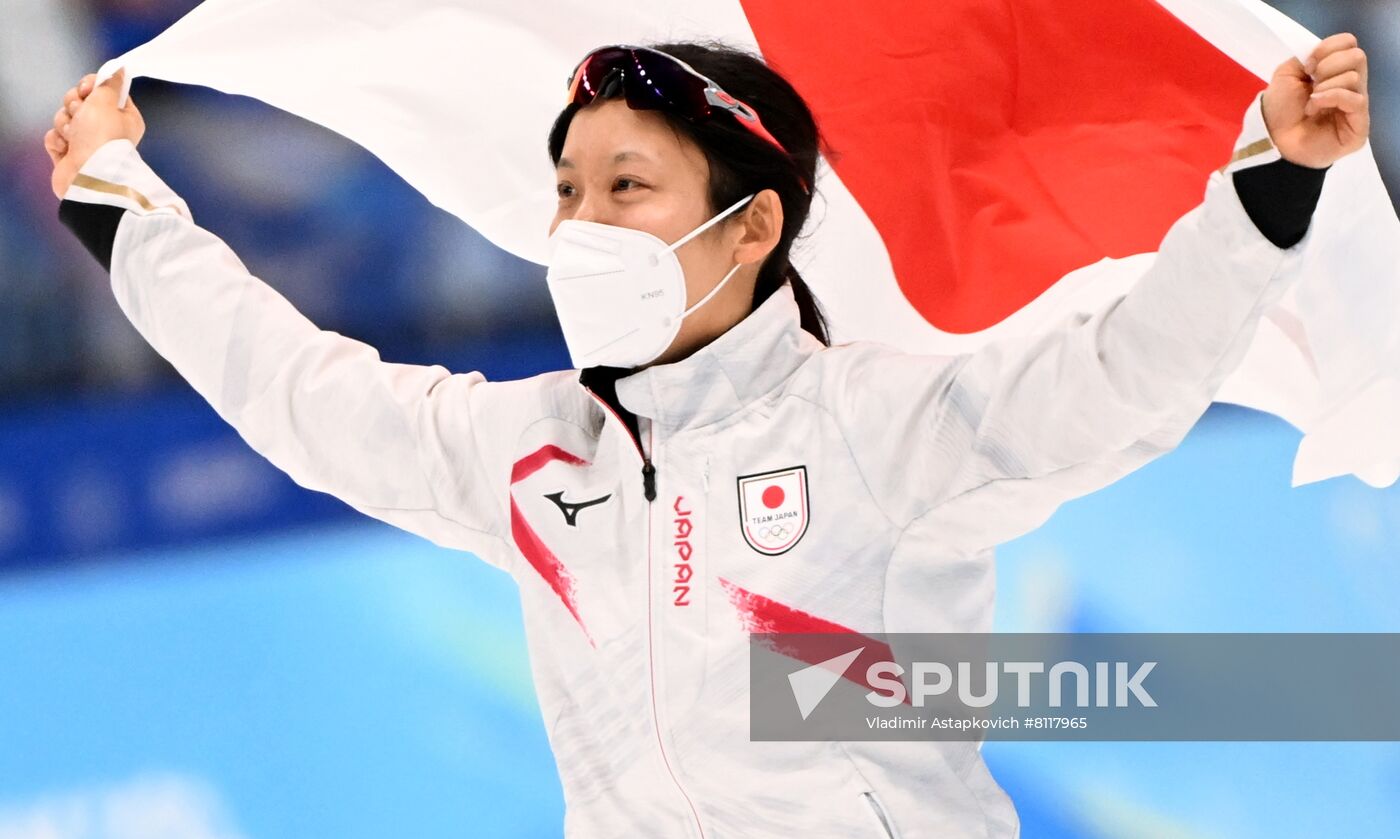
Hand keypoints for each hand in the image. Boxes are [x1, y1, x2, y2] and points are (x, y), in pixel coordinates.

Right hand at [44, 70, 145, 199]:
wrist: (88, 175)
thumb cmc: (102, 137)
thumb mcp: (107, 101)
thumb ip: (109, 83)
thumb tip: (120, 69)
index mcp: (123, 116)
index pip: (104, 90)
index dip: (91, 86)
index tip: (87, 89)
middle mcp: (106, 129)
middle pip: (80, 102)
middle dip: (75, 106)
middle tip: (81, 115)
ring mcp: (86, 142)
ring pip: (65, 118)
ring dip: (66, 124)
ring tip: (75, 137)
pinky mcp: (69, 154)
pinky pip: (55, 136)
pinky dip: (58, 140)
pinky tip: (67, 148)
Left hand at [1261, 33, 1369, 169]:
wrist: (1273, 140)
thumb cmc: (1280, 109)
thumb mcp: (1286, 74)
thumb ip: (1305, 56)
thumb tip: (1323, 52)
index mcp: (1335, 70)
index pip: (1349, 44)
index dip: (1329, 47)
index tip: (1308, 64)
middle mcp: (1350, 85)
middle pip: (1357, 56)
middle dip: (1328, 66)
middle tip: (1310, 82)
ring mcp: (1356, 105)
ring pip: (1354, 78)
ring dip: (1325, 87)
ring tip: (1310, 102)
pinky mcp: (1359, 125)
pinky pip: (1354, 100)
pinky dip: (1331, 98)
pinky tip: (1314, 107)